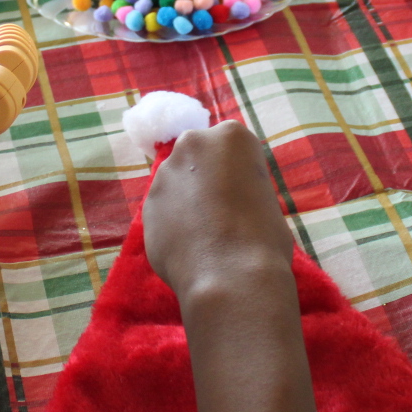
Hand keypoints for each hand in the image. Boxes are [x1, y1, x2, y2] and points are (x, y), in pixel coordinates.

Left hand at [142, 122, 293, 307]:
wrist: (229, 276)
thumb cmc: (263, 238)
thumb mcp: (265, 197)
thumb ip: (240, 184)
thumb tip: (224, 196)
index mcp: (231, 136)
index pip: (232, 147)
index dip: (238, 174)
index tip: (244, 195)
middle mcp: (191, 145)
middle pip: (198, 158)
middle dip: (205, 179)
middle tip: (222, 213)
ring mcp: (164, 175)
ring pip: (177, 184)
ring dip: (186, 202)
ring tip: (204, 236)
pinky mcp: (147, 205)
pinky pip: (164, 211)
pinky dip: (173, 225)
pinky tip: (188, 249)